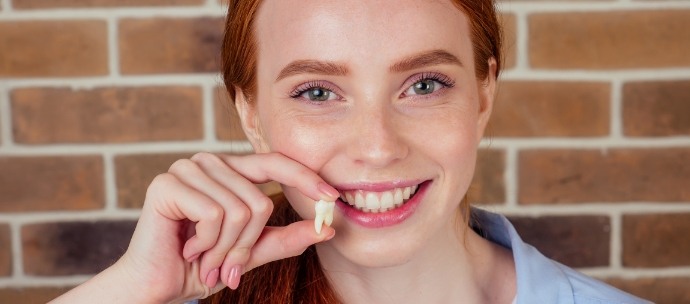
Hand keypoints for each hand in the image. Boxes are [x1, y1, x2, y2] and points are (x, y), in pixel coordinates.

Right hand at [115, 152, 338, 302]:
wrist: (157, 285)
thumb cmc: (201, 266)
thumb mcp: (251, 252)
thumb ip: (286, 238)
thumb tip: (327, 228)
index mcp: (230, 171)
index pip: (276, 163)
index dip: (306, 178)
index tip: (333, 198)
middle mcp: (210, 163)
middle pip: (259, 200)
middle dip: (246, 245)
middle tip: (226, 266)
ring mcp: (187, 169)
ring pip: (239, 210)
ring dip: (225, 249)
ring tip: (204, 258)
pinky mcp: (168, 183)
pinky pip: (214, 214)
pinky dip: (208, 243)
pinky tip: (188, 247)